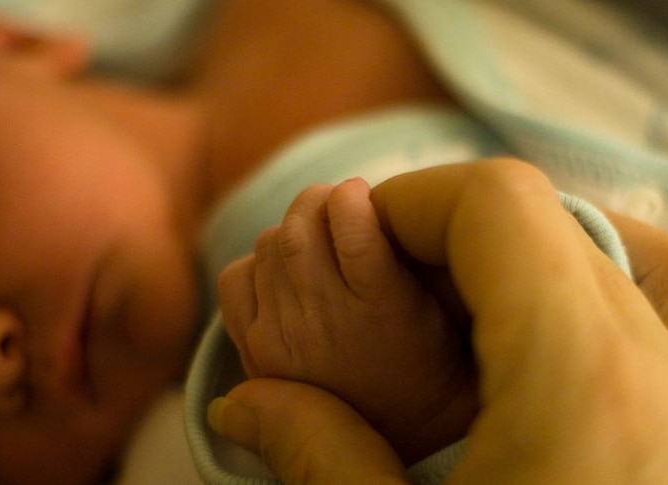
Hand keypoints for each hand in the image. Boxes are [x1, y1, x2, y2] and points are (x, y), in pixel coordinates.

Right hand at [210, 160, 667, 484]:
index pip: (501, 208)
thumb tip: (250, 400)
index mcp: (578, 387)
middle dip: (471, 233)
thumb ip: (321, 460)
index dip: (413, 202)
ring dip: (590, 248)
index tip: (361, 243)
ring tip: (516, 282)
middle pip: (575, 230)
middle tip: (405, 283)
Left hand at [218, 178, 475, 462]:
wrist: (398, 432)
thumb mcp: (432, 303)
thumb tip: (353, 197)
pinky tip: (282, 274)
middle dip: (315, 202)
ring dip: (290, 229)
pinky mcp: (255, 350)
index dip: (350, 196)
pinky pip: (235, 278)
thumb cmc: (426, 358)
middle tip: (333, 203)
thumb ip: (397, 252)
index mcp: (382, 306)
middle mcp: (327, 321)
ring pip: (268, 246)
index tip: (359, 192)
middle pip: (299, 230)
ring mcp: (282, 337)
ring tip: (314, 238)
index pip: (351, 225)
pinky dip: (255, 264)